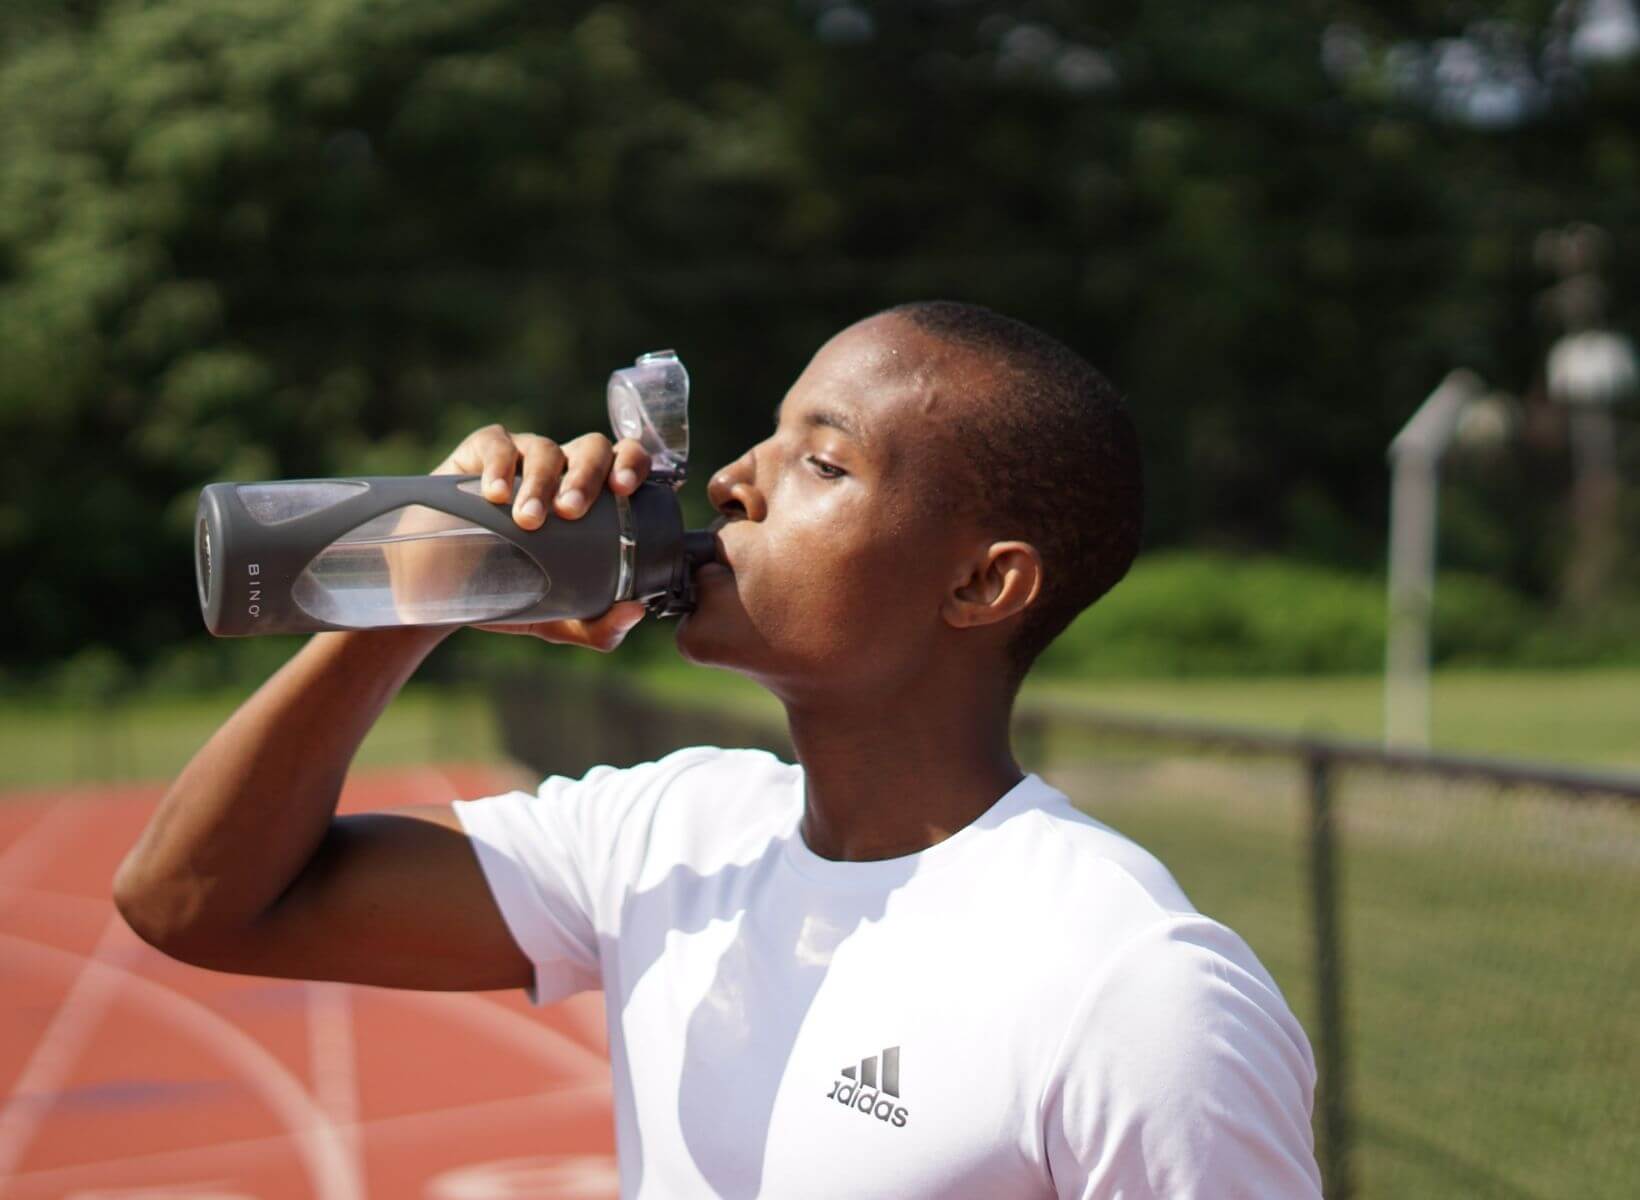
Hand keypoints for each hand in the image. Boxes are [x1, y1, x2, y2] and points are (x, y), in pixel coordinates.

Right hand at [431, 424, 652, 648]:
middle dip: (586, 476)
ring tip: (527, 519)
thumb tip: (635, 612)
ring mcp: (523, 458)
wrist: (448, 591)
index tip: (623, 489)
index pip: (626, 461)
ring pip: (545, 450)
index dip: (632, 464)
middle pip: (591, 449)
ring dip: (541, 482)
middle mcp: (565, 470)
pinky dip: (499, 465)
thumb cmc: (515, 592)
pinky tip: (495, 493)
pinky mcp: (480, 454)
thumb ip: (600, 626)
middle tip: (571, 511)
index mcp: (595, 497)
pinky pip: (496, 444)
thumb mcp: (560, 618)